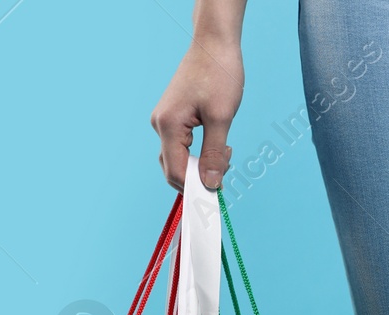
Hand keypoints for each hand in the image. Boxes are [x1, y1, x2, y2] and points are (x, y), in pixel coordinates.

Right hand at [151, 39, 243, 190]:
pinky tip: (220, 144)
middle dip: (200, 175)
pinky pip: (183, 145)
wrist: (214, 46)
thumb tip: (211, 184)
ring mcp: (165, 121)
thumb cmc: (218, 75)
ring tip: (226, 151)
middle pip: (174, 168)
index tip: (218, 194)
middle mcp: (160, 124)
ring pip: (179, 157)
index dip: (195, 188)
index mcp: (168, 125)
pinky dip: (200, 152)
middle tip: (228, 165)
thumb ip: (214, 154)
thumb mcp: (221, 118)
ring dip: (202, 164)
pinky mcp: (174, 117)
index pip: (175, 172)